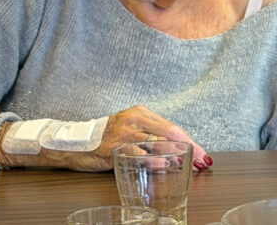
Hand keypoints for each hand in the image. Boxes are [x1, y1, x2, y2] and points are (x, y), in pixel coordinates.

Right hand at [0, 105, 210, 171]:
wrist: (73, 142)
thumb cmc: (106, 139)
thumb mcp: (130, 132)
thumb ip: (151, 139)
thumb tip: (177, 154)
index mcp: (142, 113)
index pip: (172, 127)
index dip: (190, 141)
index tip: (203, 154)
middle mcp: (135, 119)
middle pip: (169, 133)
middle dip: (189, 148)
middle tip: (203, 160)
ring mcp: (124, 132)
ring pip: (156, 141)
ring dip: (176, 154)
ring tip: (190, 164)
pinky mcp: (114, 146)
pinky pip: (137, 152)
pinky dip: (152, 158)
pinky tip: (164, 163)